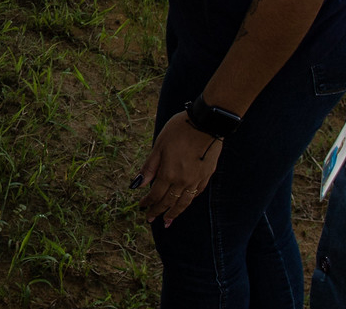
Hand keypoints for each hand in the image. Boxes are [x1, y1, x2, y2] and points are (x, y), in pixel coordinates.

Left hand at [135, 111, 222, 225]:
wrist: (207, 123)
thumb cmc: (179, 130)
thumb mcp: (159, 145)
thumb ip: (149, 167)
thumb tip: (137, 184)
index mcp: (169, 173)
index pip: (156, 194)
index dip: (148, 203)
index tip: (142, 207)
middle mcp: (183, 180)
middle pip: (169, 201)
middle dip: (158, 211)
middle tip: (151, 219)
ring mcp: (197, 179)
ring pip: (184, 202)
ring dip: (175, 213)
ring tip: (168, 221)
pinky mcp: (207, 175)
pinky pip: (197, 193)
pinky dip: (189, 200)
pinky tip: (185, 203)